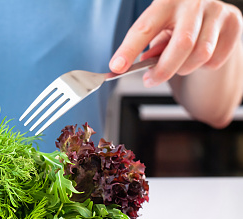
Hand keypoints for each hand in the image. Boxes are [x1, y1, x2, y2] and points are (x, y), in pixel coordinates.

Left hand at [109, 0, 242, 86]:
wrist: (207, 11)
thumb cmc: (175, 22)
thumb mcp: (158, 29)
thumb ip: (149, 47)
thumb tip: (139, 65)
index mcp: (166, 1)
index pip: (144, 28)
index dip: (129, 49)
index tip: (117, 67)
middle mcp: (193, 2)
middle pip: (182, 45)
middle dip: (164, 70)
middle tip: (149, 80)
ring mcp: (217, 10)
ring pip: (201, 55)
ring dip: (184, 69)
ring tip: (176, 65)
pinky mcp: (234, 22)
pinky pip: (216, 59)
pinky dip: (203, 67)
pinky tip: (197, 57)